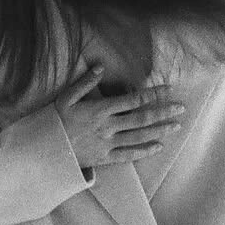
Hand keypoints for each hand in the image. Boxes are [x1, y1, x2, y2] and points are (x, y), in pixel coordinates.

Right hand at [55, 64, 186, 168]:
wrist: (44, 151)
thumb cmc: (54, 122)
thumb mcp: (65, 98)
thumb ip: (84, 82)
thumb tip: (100, 66)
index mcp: (100, 109)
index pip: (133, 100)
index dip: (153, 94)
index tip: (168, 89)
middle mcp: (107, 127)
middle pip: (142, 118)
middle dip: (163, 112)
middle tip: (181, 108)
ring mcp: (107, 143)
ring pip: (139, 136)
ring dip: (160, 131)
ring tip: (176, 126)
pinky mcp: (105, 158)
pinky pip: (129, 155)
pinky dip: (144, 151)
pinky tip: (158, 146)